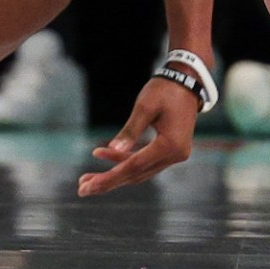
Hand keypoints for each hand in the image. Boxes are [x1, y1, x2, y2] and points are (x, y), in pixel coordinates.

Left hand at [79, 72, 200, 194]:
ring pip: (139, 170)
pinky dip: (125, 160)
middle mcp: (174, 156)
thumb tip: (112, 149)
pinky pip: (144, 161)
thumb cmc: (165, 90)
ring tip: (87, 177)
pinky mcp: (169, 150)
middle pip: (136, 174)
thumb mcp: (145, 107)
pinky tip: (105, 155)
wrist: (187, 80)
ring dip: (115, 173)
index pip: (134, 166)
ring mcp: (174, 155)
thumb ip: (130, 130)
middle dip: (108, 181)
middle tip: (82, 188)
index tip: (87, 185)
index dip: (109, 177)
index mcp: (170, 146)